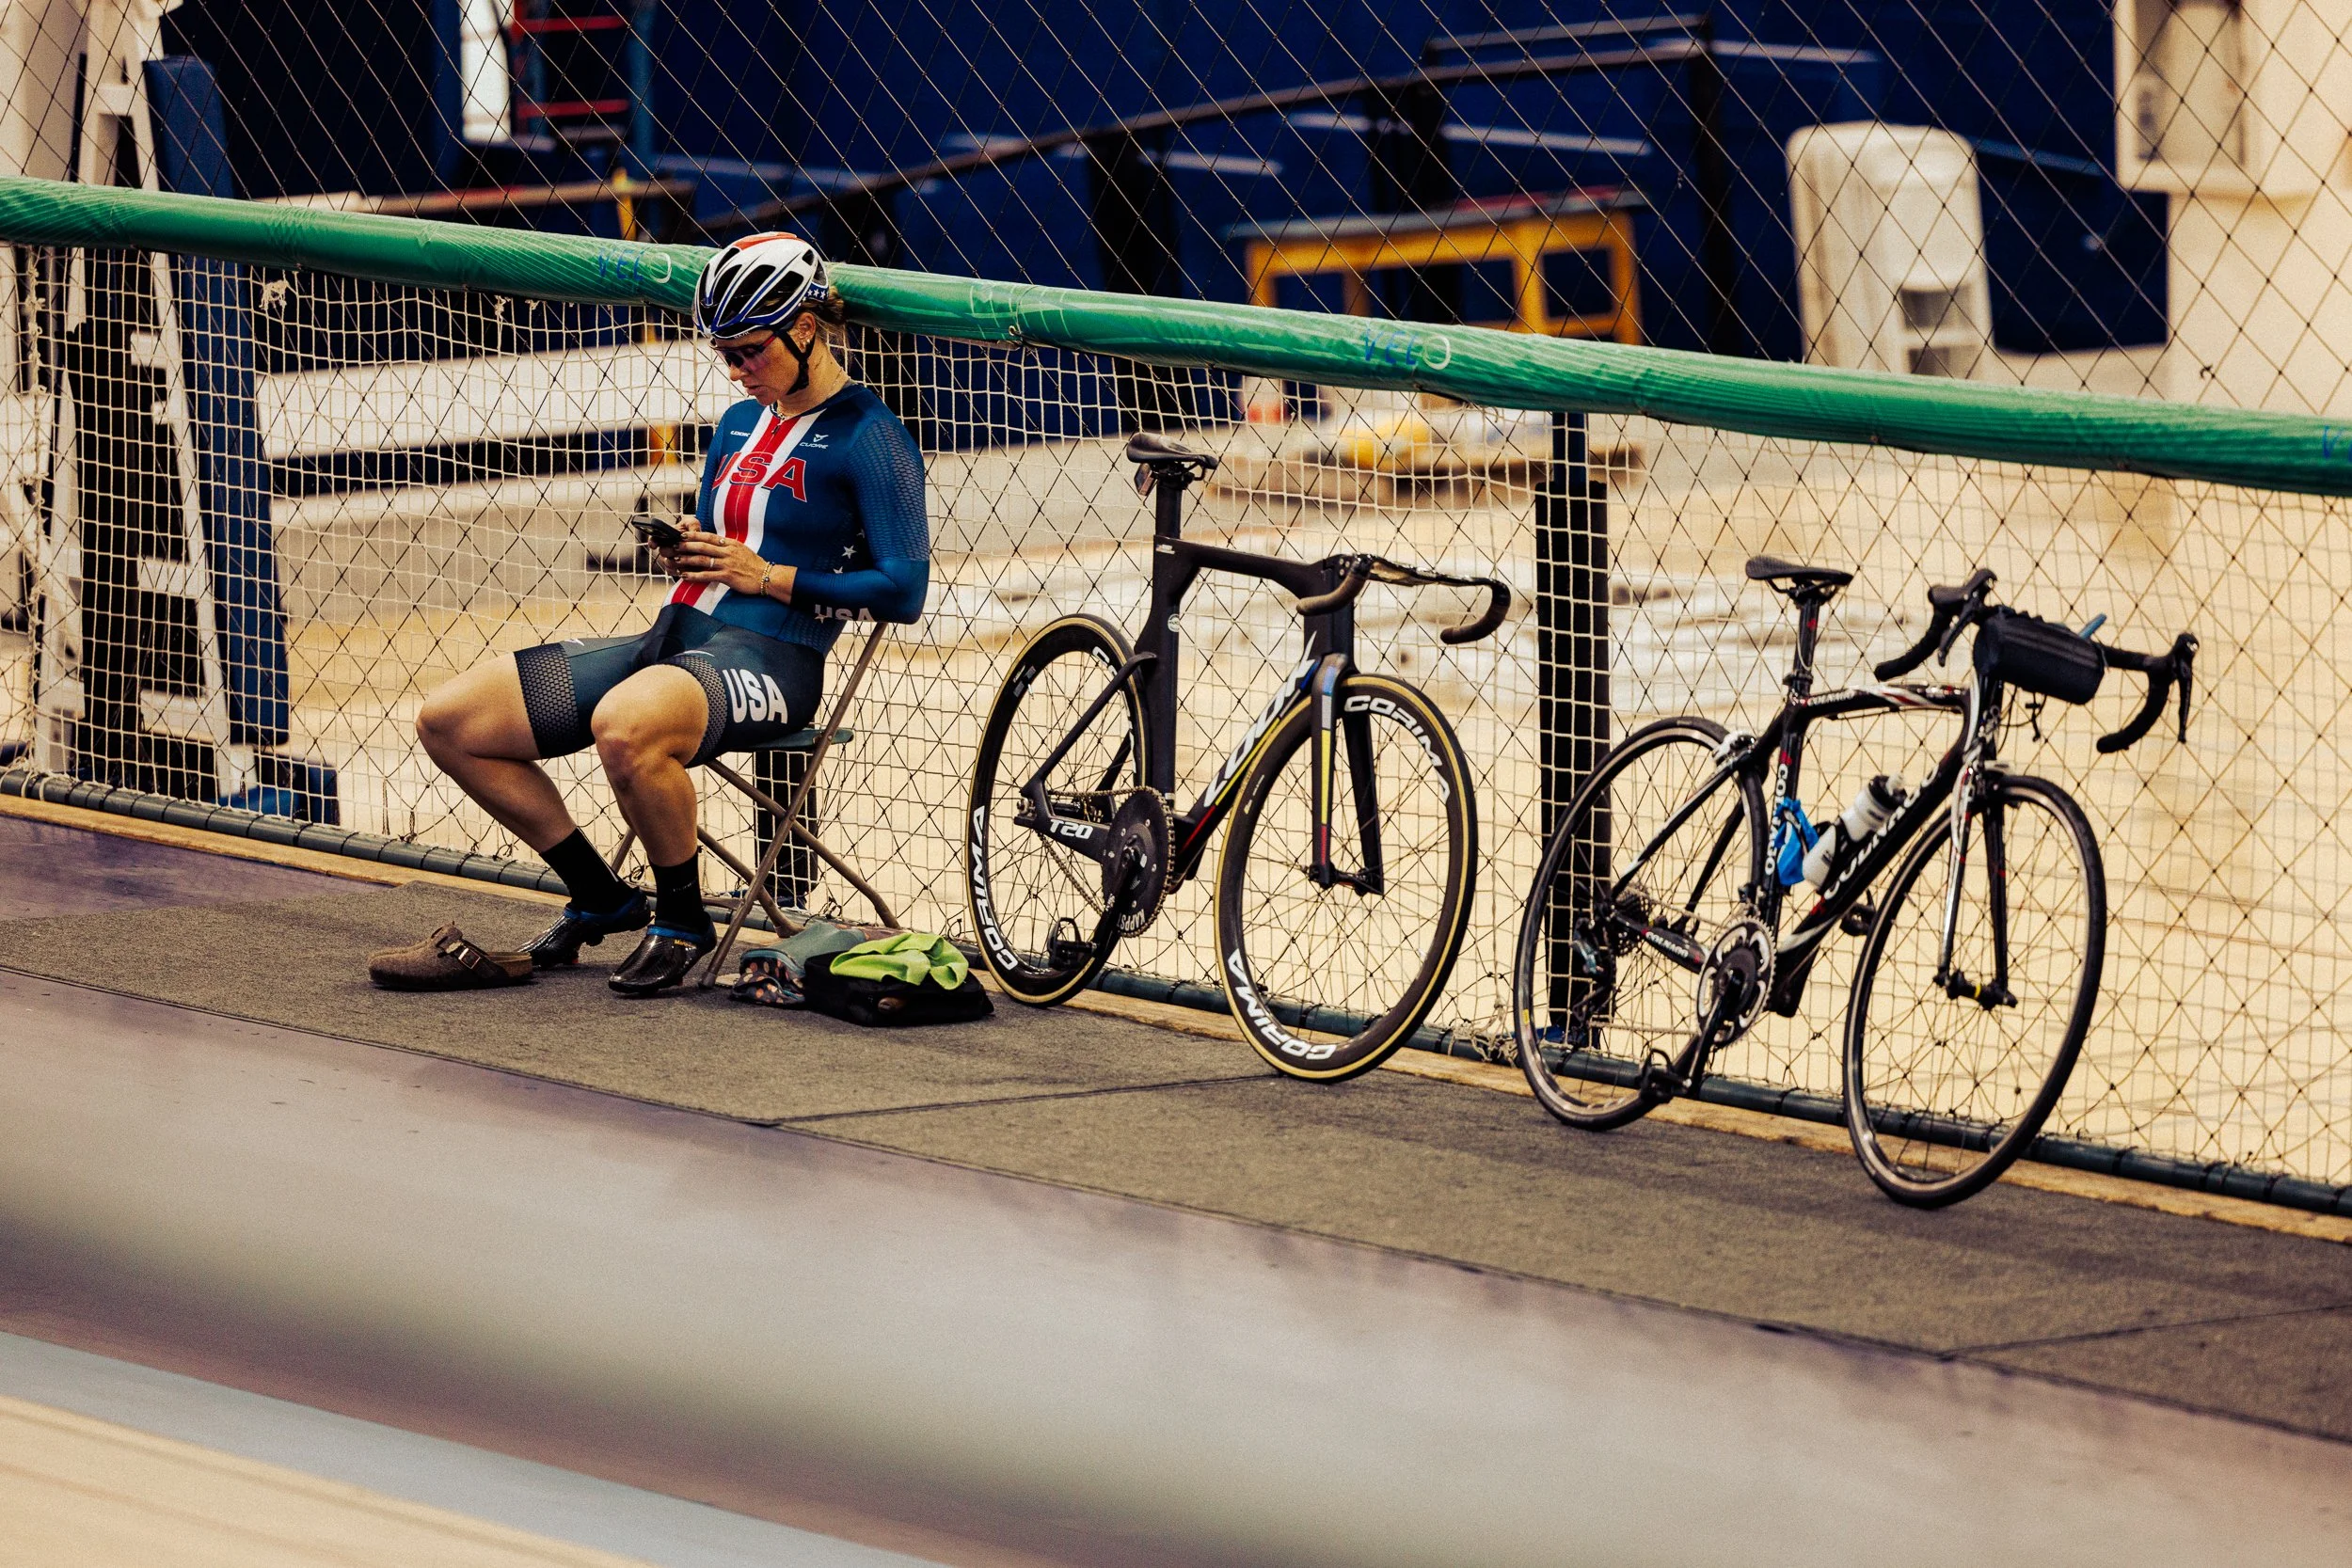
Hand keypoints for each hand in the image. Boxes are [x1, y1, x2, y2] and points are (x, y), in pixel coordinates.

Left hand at [672, 524, 792, 600]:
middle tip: (674, 545)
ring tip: (676, 559)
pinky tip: (685, 576)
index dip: (694, 535)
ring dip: (687, 559)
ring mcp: (727, 564)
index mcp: (730, 544)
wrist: (766, 577)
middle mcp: (727, 552)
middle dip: (686, 545)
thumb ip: (726, 546)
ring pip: (703, 560)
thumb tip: (712, 543)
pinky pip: (707, 575)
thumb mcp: (741, 549)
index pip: (708, 536)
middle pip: (702, 546)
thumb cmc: (753, 564)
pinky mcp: (727, 576)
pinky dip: (695, 576)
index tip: (682, 534)